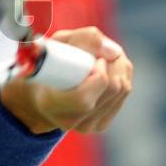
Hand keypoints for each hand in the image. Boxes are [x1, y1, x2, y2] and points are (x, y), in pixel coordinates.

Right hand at [0, 26, 132, 133]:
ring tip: (102, 57)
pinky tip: (108, 68)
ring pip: (122, 88)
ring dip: (118, 65)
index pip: (84, 98)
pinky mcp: (100, 124)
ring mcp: (86, 125)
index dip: (99, 75)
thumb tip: (114, 52)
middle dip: (113, 62)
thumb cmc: (47, 63)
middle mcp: (69, 120)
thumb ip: (82, 40)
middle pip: (111, 88)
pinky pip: (124, 92)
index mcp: (50, 103)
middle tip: (100, 52)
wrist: (41, 92)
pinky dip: (122, 74)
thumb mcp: (57, 43)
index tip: (95, 58)